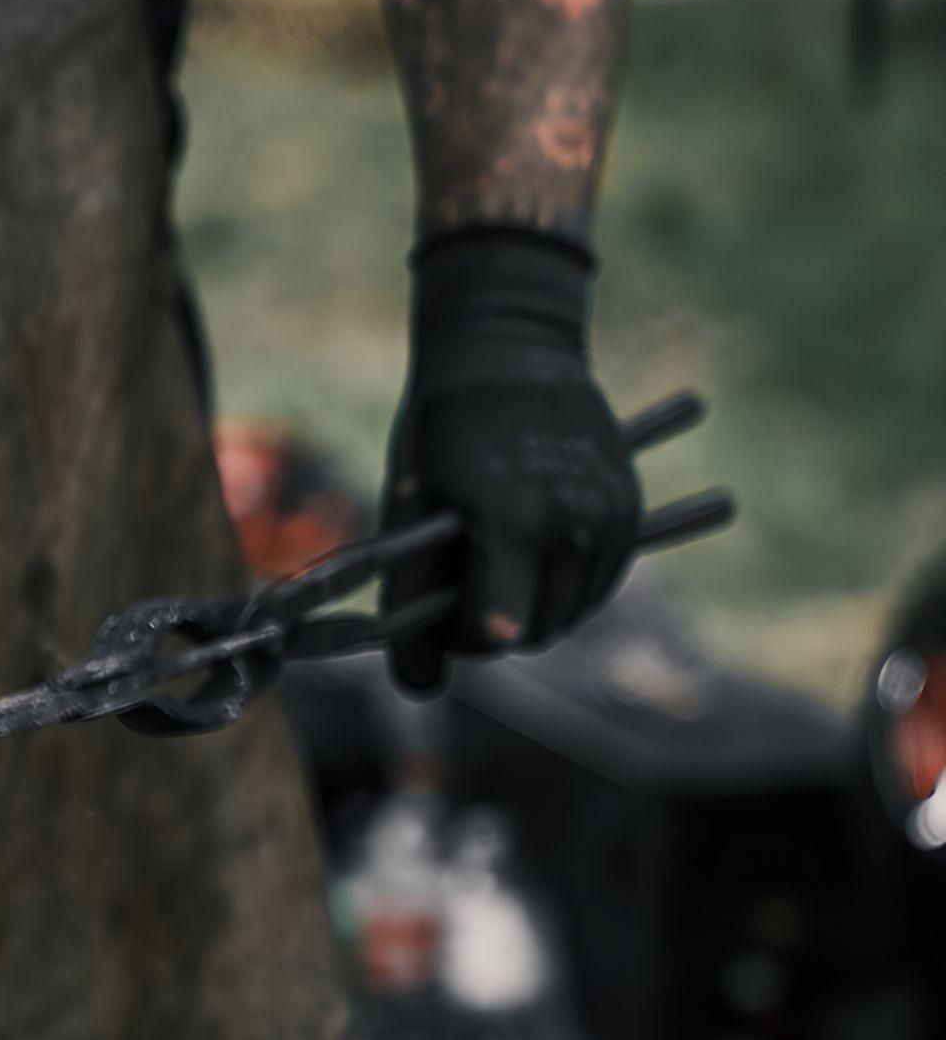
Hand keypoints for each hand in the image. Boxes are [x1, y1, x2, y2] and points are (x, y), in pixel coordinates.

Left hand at [382, 230, 639, 692]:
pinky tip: (533, 555)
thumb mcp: (410, 506)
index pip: (495, 631)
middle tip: (461, 587)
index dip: (459, 638)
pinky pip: (599, 582)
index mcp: (508, 520)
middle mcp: (570, 522)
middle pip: (534, 632)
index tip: (442, 616)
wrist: (506, 351)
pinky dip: (566, 586)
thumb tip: (419, 688)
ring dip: (531, 609)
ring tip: (495, 561)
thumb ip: (411, 594)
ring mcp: (608, 517)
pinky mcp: (629, 510)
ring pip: (570, 613)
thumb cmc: (441, 431)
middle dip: (492, 627)